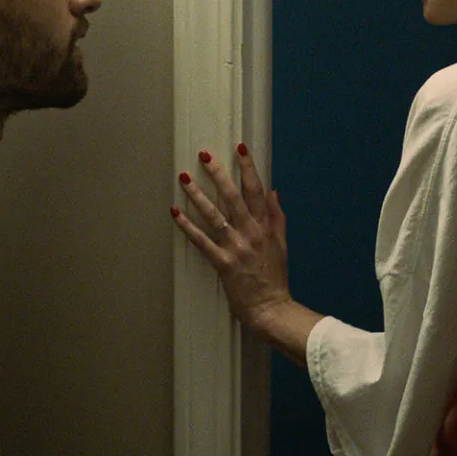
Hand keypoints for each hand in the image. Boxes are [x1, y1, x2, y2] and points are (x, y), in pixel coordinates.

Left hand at [170, 145, 294, 334]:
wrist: (271, 308)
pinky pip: (202, 241)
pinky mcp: (223, 263)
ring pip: (215, 215)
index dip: (248, 168)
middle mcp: (252, 232)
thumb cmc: (275, 277)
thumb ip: (277, 216)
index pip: (257, 190)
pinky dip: (187, 226)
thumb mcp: (281, 244)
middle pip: (234, 196)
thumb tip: (273, 192)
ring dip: (198, 195)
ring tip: (185, 177)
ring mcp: (237, 247)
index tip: (240, 148)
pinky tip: (175, 212)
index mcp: (266, 226)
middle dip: (219, 173)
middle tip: (204, 155)